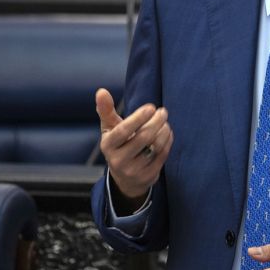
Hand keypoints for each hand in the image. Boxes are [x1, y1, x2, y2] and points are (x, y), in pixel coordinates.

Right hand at [96, 88, 172, 212]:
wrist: (125, 178)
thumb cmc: (118, 144)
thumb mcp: (110, 129)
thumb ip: (106, 110)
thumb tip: (101, 91)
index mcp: (107, 145)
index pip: (123, 130)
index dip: (138, 118)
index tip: (151, 107)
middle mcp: (118, 160)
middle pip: (143, 138)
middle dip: (156, 122)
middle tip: (163, 111)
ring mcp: (133, 170)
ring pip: (155, 147)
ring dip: (164, 131)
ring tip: (165, 122)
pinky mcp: (147, 177)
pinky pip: (162, 156)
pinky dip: (167, 141)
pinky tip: (167, 132)